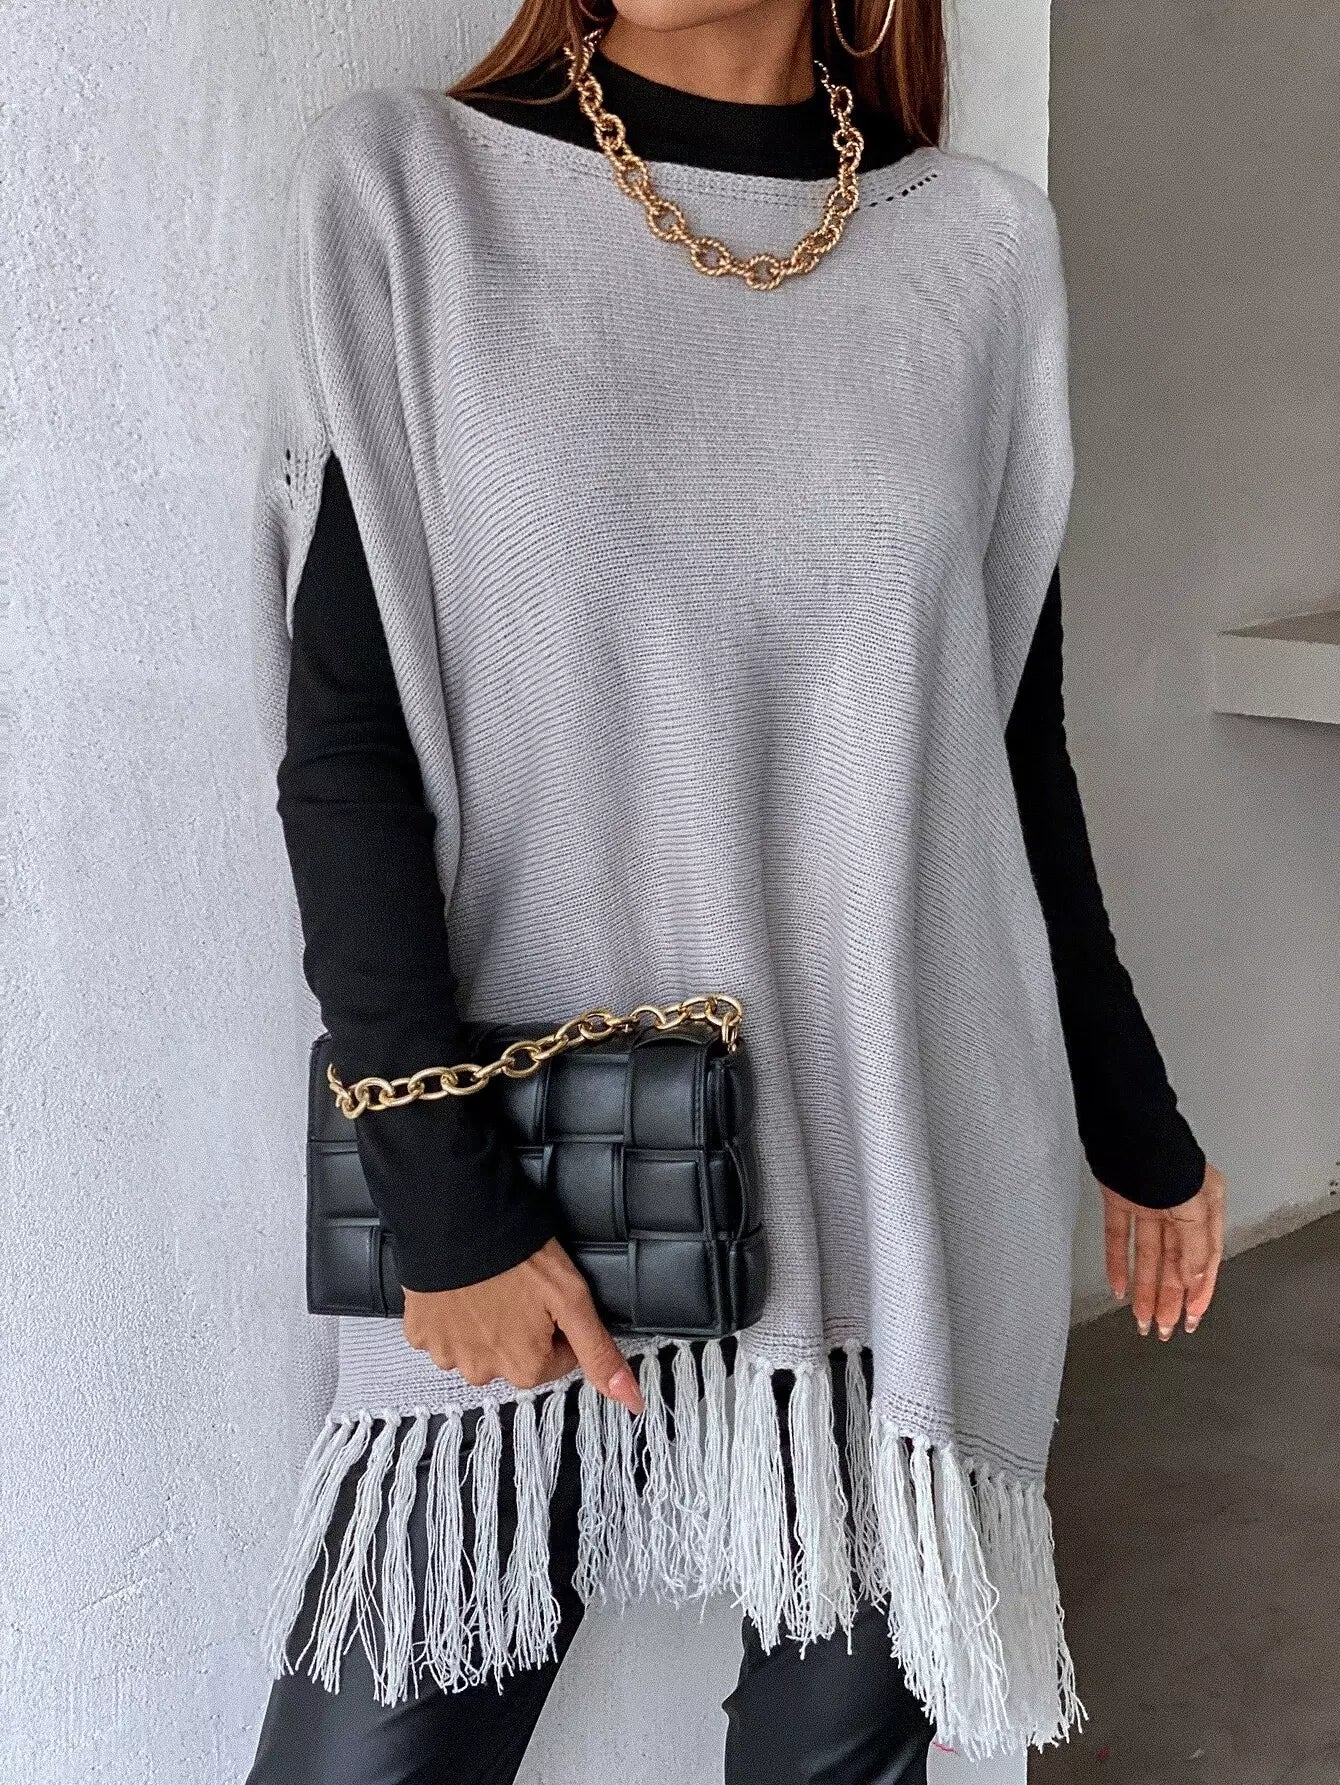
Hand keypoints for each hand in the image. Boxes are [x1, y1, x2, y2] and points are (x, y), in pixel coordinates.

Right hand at [401, 1237, 644, 1412]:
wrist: (457, 1219)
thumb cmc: (521, 1257)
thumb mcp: (572, 1299)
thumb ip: (599, 1352)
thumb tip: (633, 1402)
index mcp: (524, 1368)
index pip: (557, 1358)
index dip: (559, 1326)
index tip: (550, 1297)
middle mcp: (483, 1372)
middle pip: (515, 1357)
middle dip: (521, 1330)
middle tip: (519, 1288)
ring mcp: (446, 1354)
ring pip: (477, 1349)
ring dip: (484, 1326)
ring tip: (490, 1286)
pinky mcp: (419, 1332)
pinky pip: (442, 1334)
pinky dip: (451, 1317)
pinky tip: (460, 1290)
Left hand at [1101, 1161, 1226, 1339]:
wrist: (1127, 1127)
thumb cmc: (1165, 1157)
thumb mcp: (1193, 1208)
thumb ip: (1195, 1248)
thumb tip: (1195, 1282)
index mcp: (1207, 1206)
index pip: (1205, 1260)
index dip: (1198, 1292)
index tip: (1190, 1319)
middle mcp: (1179, 1206)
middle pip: (1176, 1262)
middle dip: (1169, 1298)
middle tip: (1164, 1329)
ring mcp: (1149, 1202)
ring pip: (1149, 1255)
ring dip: (1145, 1288)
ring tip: (1142, 1319)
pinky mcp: (1120, 1198)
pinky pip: (1120, 1236)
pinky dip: (1118, 1262)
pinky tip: (1117, 1287)